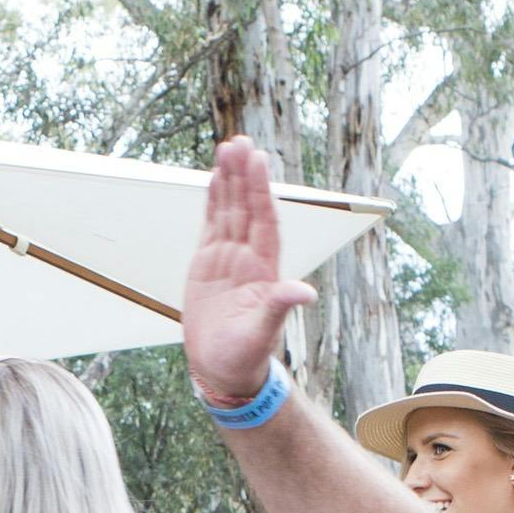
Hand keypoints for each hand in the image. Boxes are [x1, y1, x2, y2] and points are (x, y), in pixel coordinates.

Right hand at [182, 136, 316, 407]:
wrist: (222, 370)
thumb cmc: (244, 356)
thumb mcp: (262, 333)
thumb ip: (279, 307)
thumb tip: (305, 291)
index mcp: (264, 270)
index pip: (263, 220)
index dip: (260, 190)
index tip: (257, 161)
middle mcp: (248, 258)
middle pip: (246, 207)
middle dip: (244, 175)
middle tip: (240, 143)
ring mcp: (228, 258)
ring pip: (229, 210)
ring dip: (229, 180)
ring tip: (227, 148)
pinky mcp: (208, 263)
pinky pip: (211, 224)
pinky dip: (213, 200)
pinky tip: (214, 178)